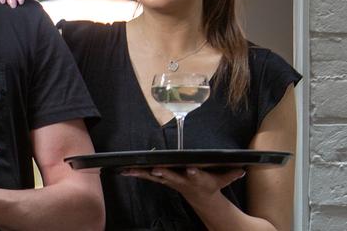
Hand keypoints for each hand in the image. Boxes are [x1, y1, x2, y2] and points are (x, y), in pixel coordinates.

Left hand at [122, 166, 244, 206]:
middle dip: (164, 174)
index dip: (193, 173)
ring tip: (130, 169)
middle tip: (155, 169)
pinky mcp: (162, 180)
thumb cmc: (211, 183)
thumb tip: (242, 168)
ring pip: (155, 177)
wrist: (200, 198)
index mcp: (197, 180)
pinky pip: (148, 176)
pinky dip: (136, 173)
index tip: (190, 169)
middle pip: (172, 177)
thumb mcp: (223, 179)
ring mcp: (170, 181)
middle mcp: (182, 181)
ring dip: (143, 173)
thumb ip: (231, 174)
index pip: (196, 176)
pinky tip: (124, 170)